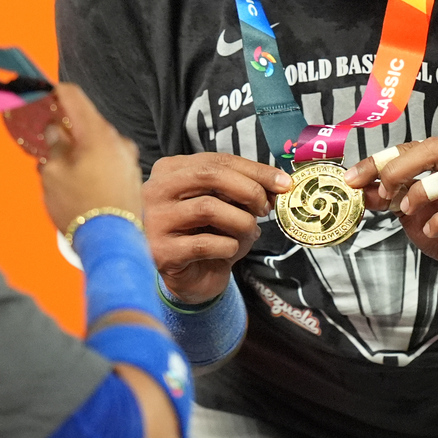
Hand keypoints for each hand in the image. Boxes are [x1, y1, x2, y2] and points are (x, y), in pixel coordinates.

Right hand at [37, 84, 143, 232]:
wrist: (111, 245)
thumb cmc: (80, 208)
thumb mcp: (53, 174)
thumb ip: (53, 145)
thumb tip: (56, 132)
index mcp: (97, 134)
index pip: (75, 96)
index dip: (56, 92)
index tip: (44, 94)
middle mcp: (118, 142)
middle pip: (88, 121)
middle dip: (66, 125)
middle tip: (46, 134)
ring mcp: (128, 160)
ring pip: (98, 143)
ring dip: (79, 147)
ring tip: (59, 165)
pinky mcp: (132, 178)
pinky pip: (108, 160)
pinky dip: (92, 162)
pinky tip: (77, 179)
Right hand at [144, 152, 290, 304]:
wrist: (191, 277)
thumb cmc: (209, 233)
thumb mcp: (227, 204)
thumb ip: (244, 188)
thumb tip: (279, 182)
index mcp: (169, 170)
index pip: (216, 160)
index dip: (254, 170)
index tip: (283, 183)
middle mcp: (155, 190)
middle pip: (208, 175)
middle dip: (248, 190)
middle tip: (266, 208)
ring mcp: (154, 221)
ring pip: (208, 208)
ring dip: (241, 222)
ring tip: (250, 233)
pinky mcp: (161, 251)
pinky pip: (205, 244)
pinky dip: (228, 246)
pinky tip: (230, 250)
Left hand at [344, 138, 437, 292]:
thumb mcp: (411, 211)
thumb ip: (386, 195)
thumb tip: (357, 185)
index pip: (415, 147)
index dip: (381, 159)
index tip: (355, 177)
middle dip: (401, 167)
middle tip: (383, 191)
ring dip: (425, 190)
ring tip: (407, 209)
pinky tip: (431, 229)